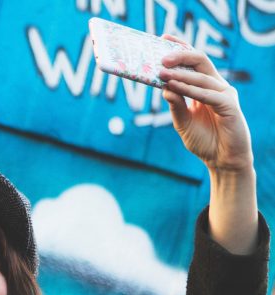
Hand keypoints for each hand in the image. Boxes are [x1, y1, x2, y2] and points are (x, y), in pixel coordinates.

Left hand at [158, 35, 253, 174]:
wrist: (222, 160)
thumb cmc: (204, 141)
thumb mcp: (183, 122)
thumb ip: (175, 105)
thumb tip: (163, 87)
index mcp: (205, 87)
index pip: (193, 62)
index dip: (180, 48)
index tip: (163, 38)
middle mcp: (216, 87)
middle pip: (200, 61)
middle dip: (180, 55)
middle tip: (160, 55)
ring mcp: (224, 95)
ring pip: (202, 77)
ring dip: (180, 74)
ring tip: (161, 71)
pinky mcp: (229, 106)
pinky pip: (207, 94)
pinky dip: (190, 89)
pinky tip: (174, 86)